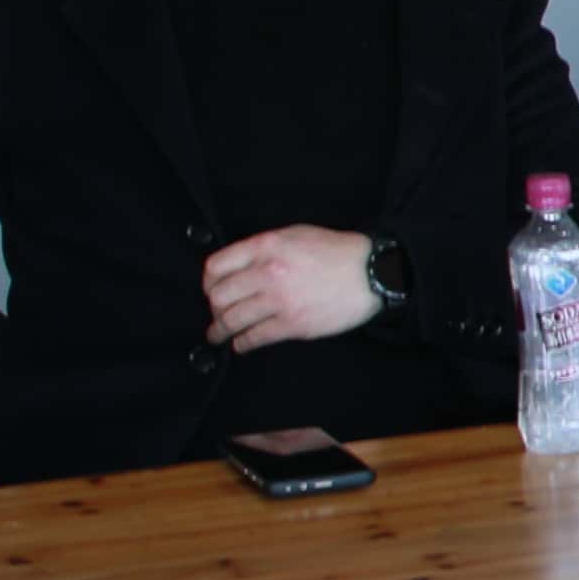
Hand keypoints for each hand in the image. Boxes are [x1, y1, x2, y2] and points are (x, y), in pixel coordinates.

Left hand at [204, 224, 382, 349]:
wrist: (369, 273)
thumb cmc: (336, 253)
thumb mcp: (295, 235)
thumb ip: (263, 248)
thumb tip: (238, 267)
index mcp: (266, 247)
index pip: (216, 266)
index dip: (208, 282)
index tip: (210, 290)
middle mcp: (267, 272)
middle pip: (219, 296)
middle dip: (213, 308)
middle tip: (216, 313)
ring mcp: (279, 300)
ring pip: (232, 320)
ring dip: (220, 331)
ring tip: (218, 335)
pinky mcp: (292, 324)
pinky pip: (255, 337)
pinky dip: (243, 344)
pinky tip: (241, 344)